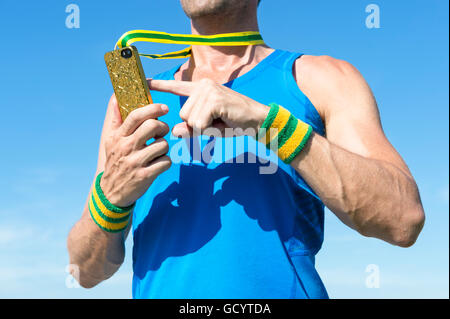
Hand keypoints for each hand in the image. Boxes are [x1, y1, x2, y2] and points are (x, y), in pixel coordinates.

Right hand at [100, 95, 171, 206]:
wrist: (111, 192)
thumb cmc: (115, 161)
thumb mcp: (110, 141)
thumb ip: (115, 119)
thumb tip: (115, 97)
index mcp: (118, 137)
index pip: (136, 116)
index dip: (153, 108)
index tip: (163, 108)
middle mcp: (126, 147)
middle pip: (153, 126)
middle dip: (162, 127)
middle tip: (161, 133)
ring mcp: (135, 162)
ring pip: (163, 145)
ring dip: (164, 148)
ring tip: (157, 152)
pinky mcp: (145, 176)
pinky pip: (166, 162)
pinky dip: (166, 162)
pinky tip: (158, 164)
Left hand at [148, 78, 269, 136]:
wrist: (257, 120)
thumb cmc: (233, 123)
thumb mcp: (208, 127)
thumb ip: (190, 128)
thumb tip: (174, 131)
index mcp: (200, 89)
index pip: (176, 86)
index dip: (159, 85)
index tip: (144, 82)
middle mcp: (202, 86)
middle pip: (182, 114)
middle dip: (197, 125)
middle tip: (216, 122)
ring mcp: (208, 91)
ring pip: (190, 120)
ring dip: (204, 127)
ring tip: (220, 121)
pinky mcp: (214, 99)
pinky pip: (199, 123)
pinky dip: (209, 129)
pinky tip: (222, 121)